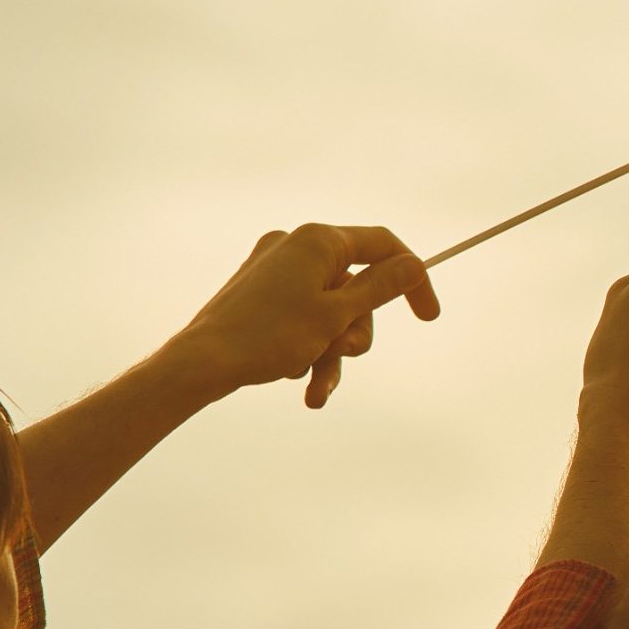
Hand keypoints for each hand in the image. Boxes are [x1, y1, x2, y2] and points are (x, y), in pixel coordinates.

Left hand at [166, 225, 440, 409]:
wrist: (201, 363)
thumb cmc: (268, 337)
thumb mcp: (336, 315)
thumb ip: (381, 288)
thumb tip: (413, 264)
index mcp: (317, 241)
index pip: (383, 246)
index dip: (412, 279)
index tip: (427, 318)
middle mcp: (296, 246)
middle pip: (357, 287)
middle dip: (356, 331)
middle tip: (345, 355)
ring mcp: (275, 270)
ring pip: (330, 311)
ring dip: (332, 351)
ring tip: (315, 387)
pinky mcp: (260, 294)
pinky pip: (303, 318)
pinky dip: (308, 348)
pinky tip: (298, 381)